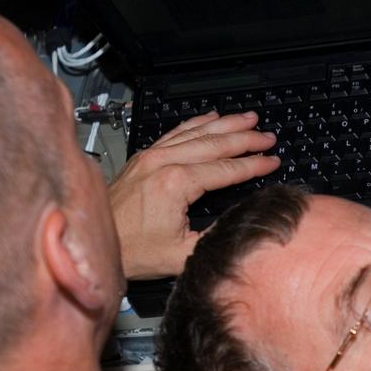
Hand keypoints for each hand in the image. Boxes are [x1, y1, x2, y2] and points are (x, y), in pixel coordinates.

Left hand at [109, 111, 279, 278]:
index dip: (253, 164)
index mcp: (175, 184)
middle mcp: (162, 164)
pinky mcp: (143, 158)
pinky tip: (211, 117)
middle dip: (246, 138)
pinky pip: (175, 132)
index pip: (226, 168)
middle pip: (215, 143)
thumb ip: (216, 233)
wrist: (98, 242)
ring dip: (226, 124)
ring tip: (249, 119)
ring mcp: (151, 157)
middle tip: (268, 136)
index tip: (272, 160)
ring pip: (197, 132)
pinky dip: (197, 123)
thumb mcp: (183, 253)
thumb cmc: (133, 251)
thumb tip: (242, 218)